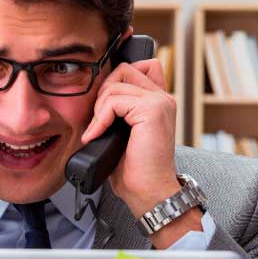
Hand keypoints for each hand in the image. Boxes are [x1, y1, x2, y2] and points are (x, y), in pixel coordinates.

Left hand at [80, 59, 201, 247]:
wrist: (149, 192)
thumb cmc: (135, 169)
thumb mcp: (123, 132)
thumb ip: (118, 110)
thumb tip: (94, 96)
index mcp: (159, 101)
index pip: (139, 66)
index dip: (116, 78)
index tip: (103, 105)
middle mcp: (163, 98)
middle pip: (123, 70)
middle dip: (103, 92)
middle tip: (98, 120)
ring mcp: (160, 102)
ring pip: (115, 85)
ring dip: (99, 109)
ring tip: (98, 131)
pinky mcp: (152, 110)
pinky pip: (114, 102)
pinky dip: (100, 119)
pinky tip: (97, 136)